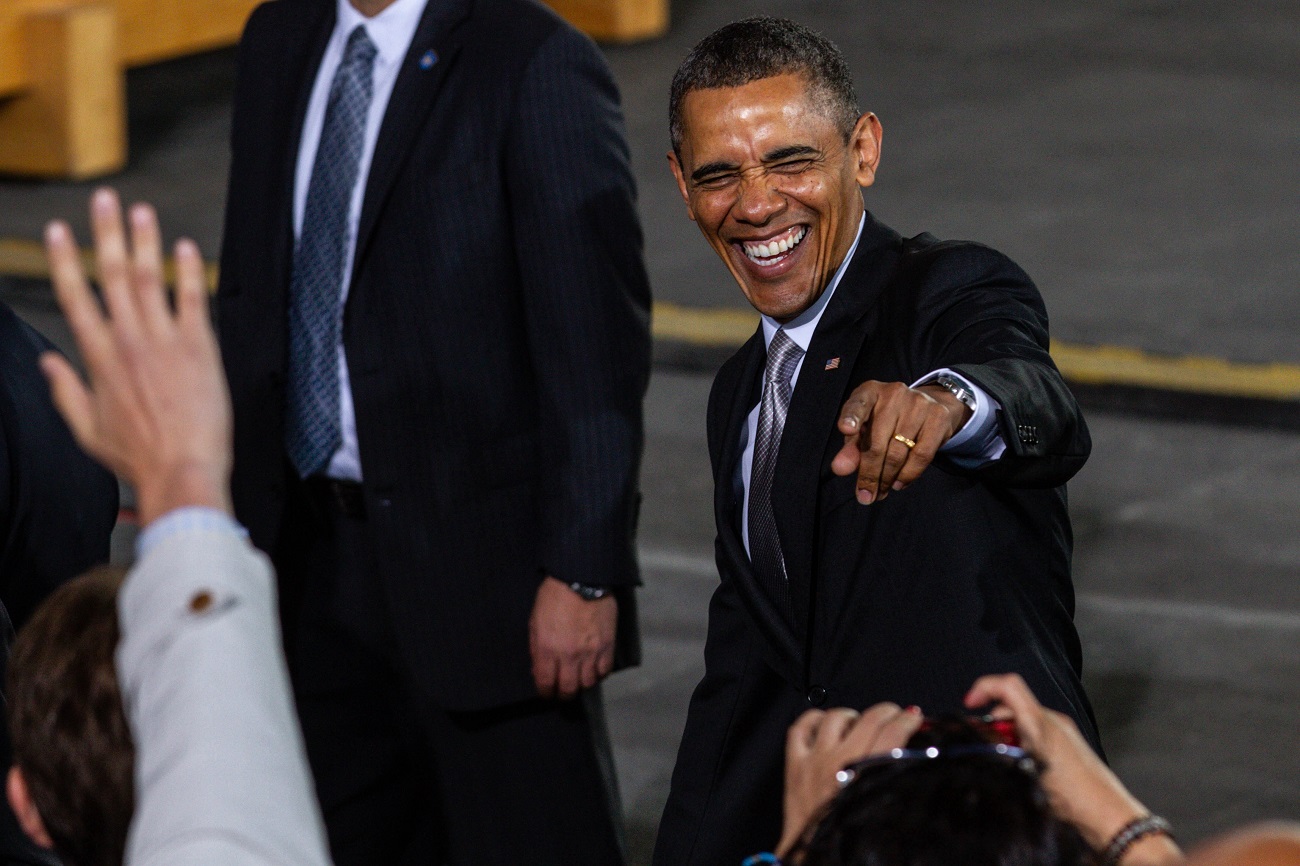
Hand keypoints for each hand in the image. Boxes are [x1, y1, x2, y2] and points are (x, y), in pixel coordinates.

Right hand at [40, 188, 232, 525]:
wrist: (183, 472)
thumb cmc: (139, 457)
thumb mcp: (88, 430)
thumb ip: (66, 392)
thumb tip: (49, 362)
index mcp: (99, 360)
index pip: (76, 298)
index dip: (64, 261)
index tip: (58, 231)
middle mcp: (129, 342)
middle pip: (112, 276)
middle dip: (107, 233)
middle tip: (104, 200)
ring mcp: (166, 342)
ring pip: (150, 280)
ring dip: (145, 241)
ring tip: (141, 210)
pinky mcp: (201, 349)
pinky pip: (194, 300)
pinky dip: (188, 272)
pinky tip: (185, 248)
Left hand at [528, 576, 616, 699]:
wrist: (581, 578)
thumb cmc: (554, 596)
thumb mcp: (535, 622)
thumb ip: (536, 649)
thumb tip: (539, 670)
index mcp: (547, 648)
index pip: (546, 684)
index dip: (545, 693)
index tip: (546, 692)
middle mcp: (569, 654)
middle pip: (568, 689)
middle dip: (563, 694)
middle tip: (563, 691)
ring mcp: (590, 651)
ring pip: (587, 683)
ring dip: (581, 684)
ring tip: (579, 679)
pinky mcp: (607, 645)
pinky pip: (604, 671)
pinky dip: (598, 674)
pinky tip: (594, 670)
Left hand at [777, 703, 922, 857]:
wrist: (813, 859)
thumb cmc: (847, 845)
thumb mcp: (885, 814)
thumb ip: (897, 781)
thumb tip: (910, 754)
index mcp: (865, 777)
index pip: (893, 733)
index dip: (908, 720)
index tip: (913, 717)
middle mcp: (839, 763)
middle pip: (870, 719)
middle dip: (888, 711)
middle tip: (895, 715)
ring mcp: (814, 761)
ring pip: (836, 717)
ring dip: (853, 715)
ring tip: (860, 724)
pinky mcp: (794, 765)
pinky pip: (801, 727)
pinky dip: (814, 719)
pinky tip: (824, 724)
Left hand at [830, 381, 970, 503]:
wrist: (930, 404)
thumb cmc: (886, 420)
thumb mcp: (865, 428)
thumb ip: (851, 448)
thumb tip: (840, 469)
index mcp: (870, 392)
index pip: (858, 403)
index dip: (851, 417)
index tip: (845, 429)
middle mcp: (894, 393)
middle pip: (877, 443)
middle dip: (869, 474)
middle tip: (865, 495)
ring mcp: (918, 403)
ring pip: (899, 453)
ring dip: (887, 479)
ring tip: (881, 492)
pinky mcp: (938, 418)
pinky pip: (921, 455)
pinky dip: (908, 475)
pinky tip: (899, 484)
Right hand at [964, 674, 1180, 864]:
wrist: (1111, 819)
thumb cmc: (1077, 800)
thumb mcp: (1028, 776)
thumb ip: (1001, 754)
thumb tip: (980, 745)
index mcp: (1042, 724)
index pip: (1008, 686)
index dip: (983, 689)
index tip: (969, 705)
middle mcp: (1054, 723)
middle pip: (1012, 707)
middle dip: (993, 724)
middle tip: (984, 747)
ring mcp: (1063, 735)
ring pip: (1023, 724)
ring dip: (1007, 738)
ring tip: (1005, 765)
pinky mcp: (1068, 749)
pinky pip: (1037, 737)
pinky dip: (1022, 748)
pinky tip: (1023, 773)